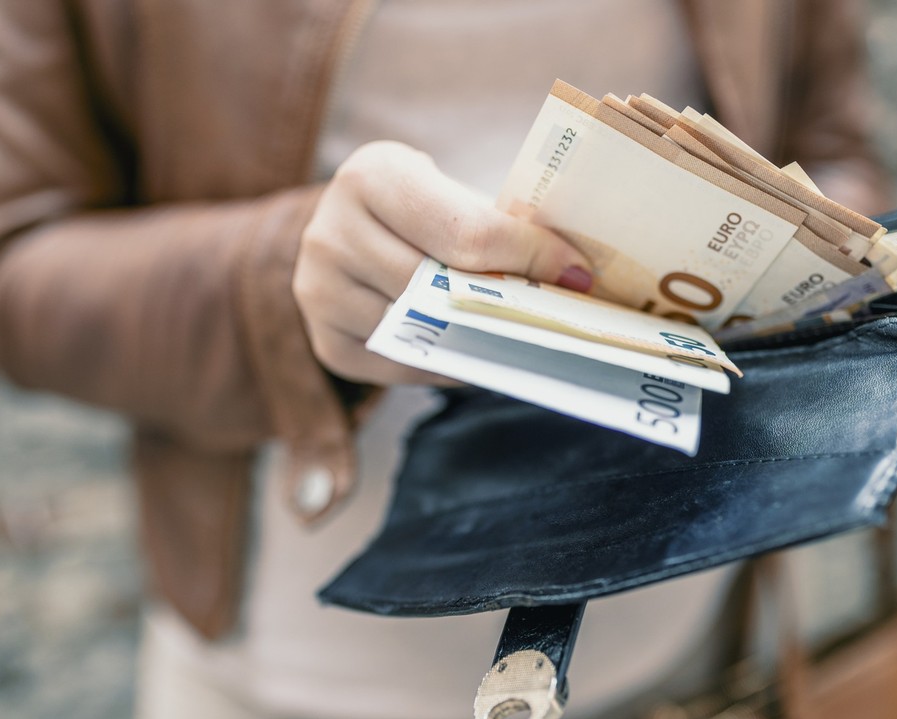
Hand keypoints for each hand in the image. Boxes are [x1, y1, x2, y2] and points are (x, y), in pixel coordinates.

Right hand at [293, 141, 591, 385]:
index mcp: (372, 176)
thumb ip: (498, 225)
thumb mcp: (450, 193)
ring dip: (481, 338)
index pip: (465, 230)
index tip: (576, 273)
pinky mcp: (327, 342)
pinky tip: (476, 351)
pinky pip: (403, 365)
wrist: (351, 231)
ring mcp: (319, 292)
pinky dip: (447, 363)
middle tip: (562, 314)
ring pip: (422, 330)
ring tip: (526, 334)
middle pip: (440, 287)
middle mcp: (330, 232)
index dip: (528, 255)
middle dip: (509, 301)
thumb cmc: (422, 212)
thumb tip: (574, 274)